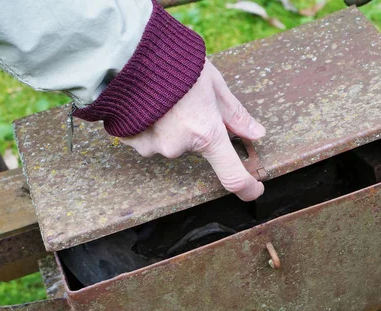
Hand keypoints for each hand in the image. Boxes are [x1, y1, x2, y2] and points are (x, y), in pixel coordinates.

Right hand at [119, 58, 265, 200]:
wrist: (124, 51)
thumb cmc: (173, 61)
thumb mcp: (213, 82)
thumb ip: (234, 113)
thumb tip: (256, 133)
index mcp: (206, 133)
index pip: (232, 175)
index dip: (247, 187)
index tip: (254, 189)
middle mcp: (179, 147)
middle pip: (195, 145)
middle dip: (194, 127)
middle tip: (185, 98)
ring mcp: (152, 146)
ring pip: (169, 140)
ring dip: (168, 123)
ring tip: (160, 94)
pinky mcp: (129, 140)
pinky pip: (144, 136)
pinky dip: (147, 122)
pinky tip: (142, 100)